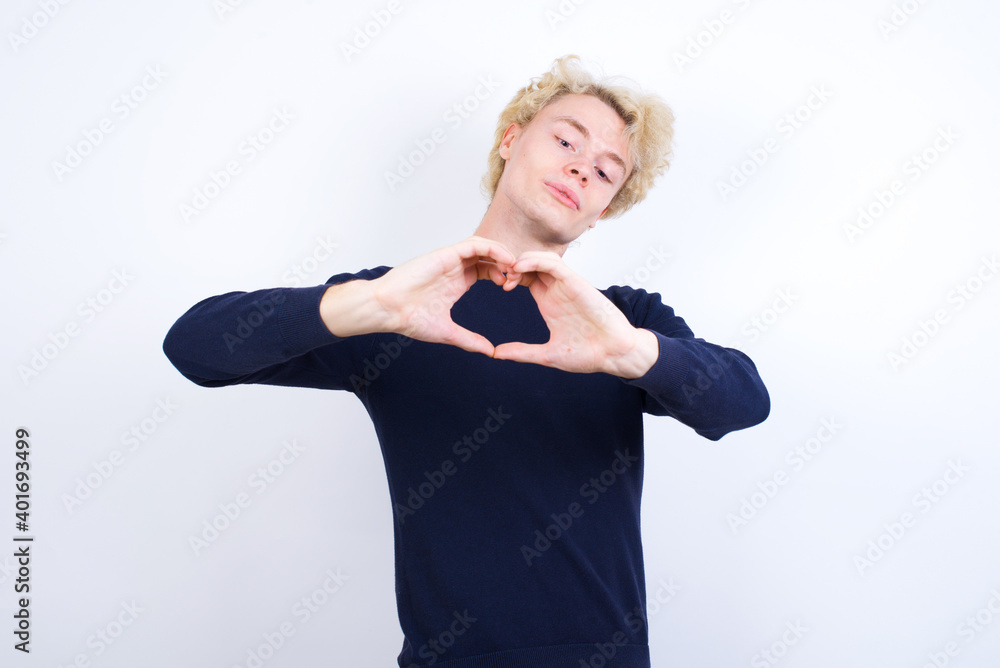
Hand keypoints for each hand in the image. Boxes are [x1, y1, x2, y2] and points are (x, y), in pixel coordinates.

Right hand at [369, 236, 515, 355]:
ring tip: (514, 269)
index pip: (488, 269)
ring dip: (503, 254)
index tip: (513, 289)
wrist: (388, 309)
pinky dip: (492, 248)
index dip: (504, 276)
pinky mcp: (445, 254)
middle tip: (519, 279)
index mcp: (459, 281)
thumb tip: (490, 352)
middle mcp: (456, 267)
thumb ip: (470, 340)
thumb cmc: (410, 319)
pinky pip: (474, 244)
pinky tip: (504, 261)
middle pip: (490, 255)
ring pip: (484, 246)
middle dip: (507, 264)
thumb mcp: (448, 333)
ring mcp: (451, 259)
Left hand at [493, 252, 658, 376]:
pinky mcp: (576, 282)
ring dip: (520, 260)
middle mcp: (556, 290)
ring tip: (506, 272)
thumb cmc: (588, 354)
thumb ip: (522, 352)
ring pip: (540, 258)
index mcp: (548, 301)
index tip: (495, 285)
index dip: (507, 276)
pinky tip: (519, 268)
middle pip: (529, 263)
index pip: (524, 277)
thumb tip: (496, 354)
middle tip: (496, 276)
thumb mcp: (547, 354)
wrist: (614, 353)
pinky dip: (534, 260)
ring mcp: (566, 285)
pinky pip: (553, 263)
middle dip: (510, 265)